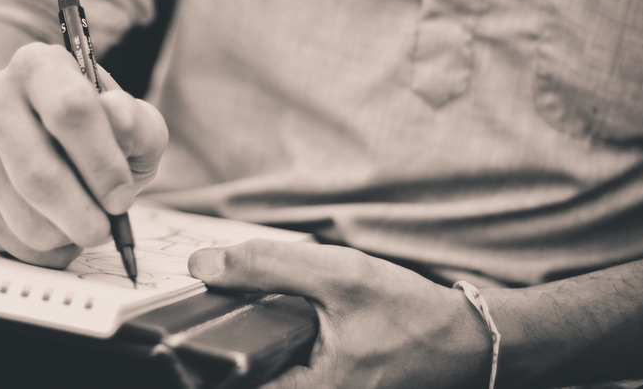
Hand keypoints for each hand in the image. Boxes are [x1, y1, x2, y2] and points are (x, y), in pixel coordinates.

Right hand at [0, 42, 167, 267]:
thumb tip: (117, 116)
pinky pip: (12, 241)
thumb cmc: (102, 133)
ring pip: (23, 216)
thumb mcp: (135, 123)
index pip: (70, 110)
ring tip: (87, 222)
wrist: (49, 143)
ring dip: (66, 234)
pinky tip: (64, 228)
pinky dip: (49, 249)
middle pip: (37, 173)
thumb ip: (138, 122)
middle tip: (105, 229)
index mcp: (39, 66)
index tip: (121, 197)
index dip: (102, 162)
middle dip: (81, 214)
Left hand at [188, 240, 492, 387]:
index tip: (177, 333)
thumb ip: (266, 267)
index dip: (195, 363)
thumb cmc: (409, 315)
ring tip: (239, 312)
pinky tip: (275, 323)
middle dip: (219, 352)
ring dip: (245, 349)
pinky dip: (268, 351)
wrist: (464, 340)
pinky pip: (281, 376)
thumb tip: (200, 265)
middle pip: (239, 380)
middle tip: (209, 313)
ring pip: (260, 378)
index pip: (224, 386)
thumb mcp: (338, 276)